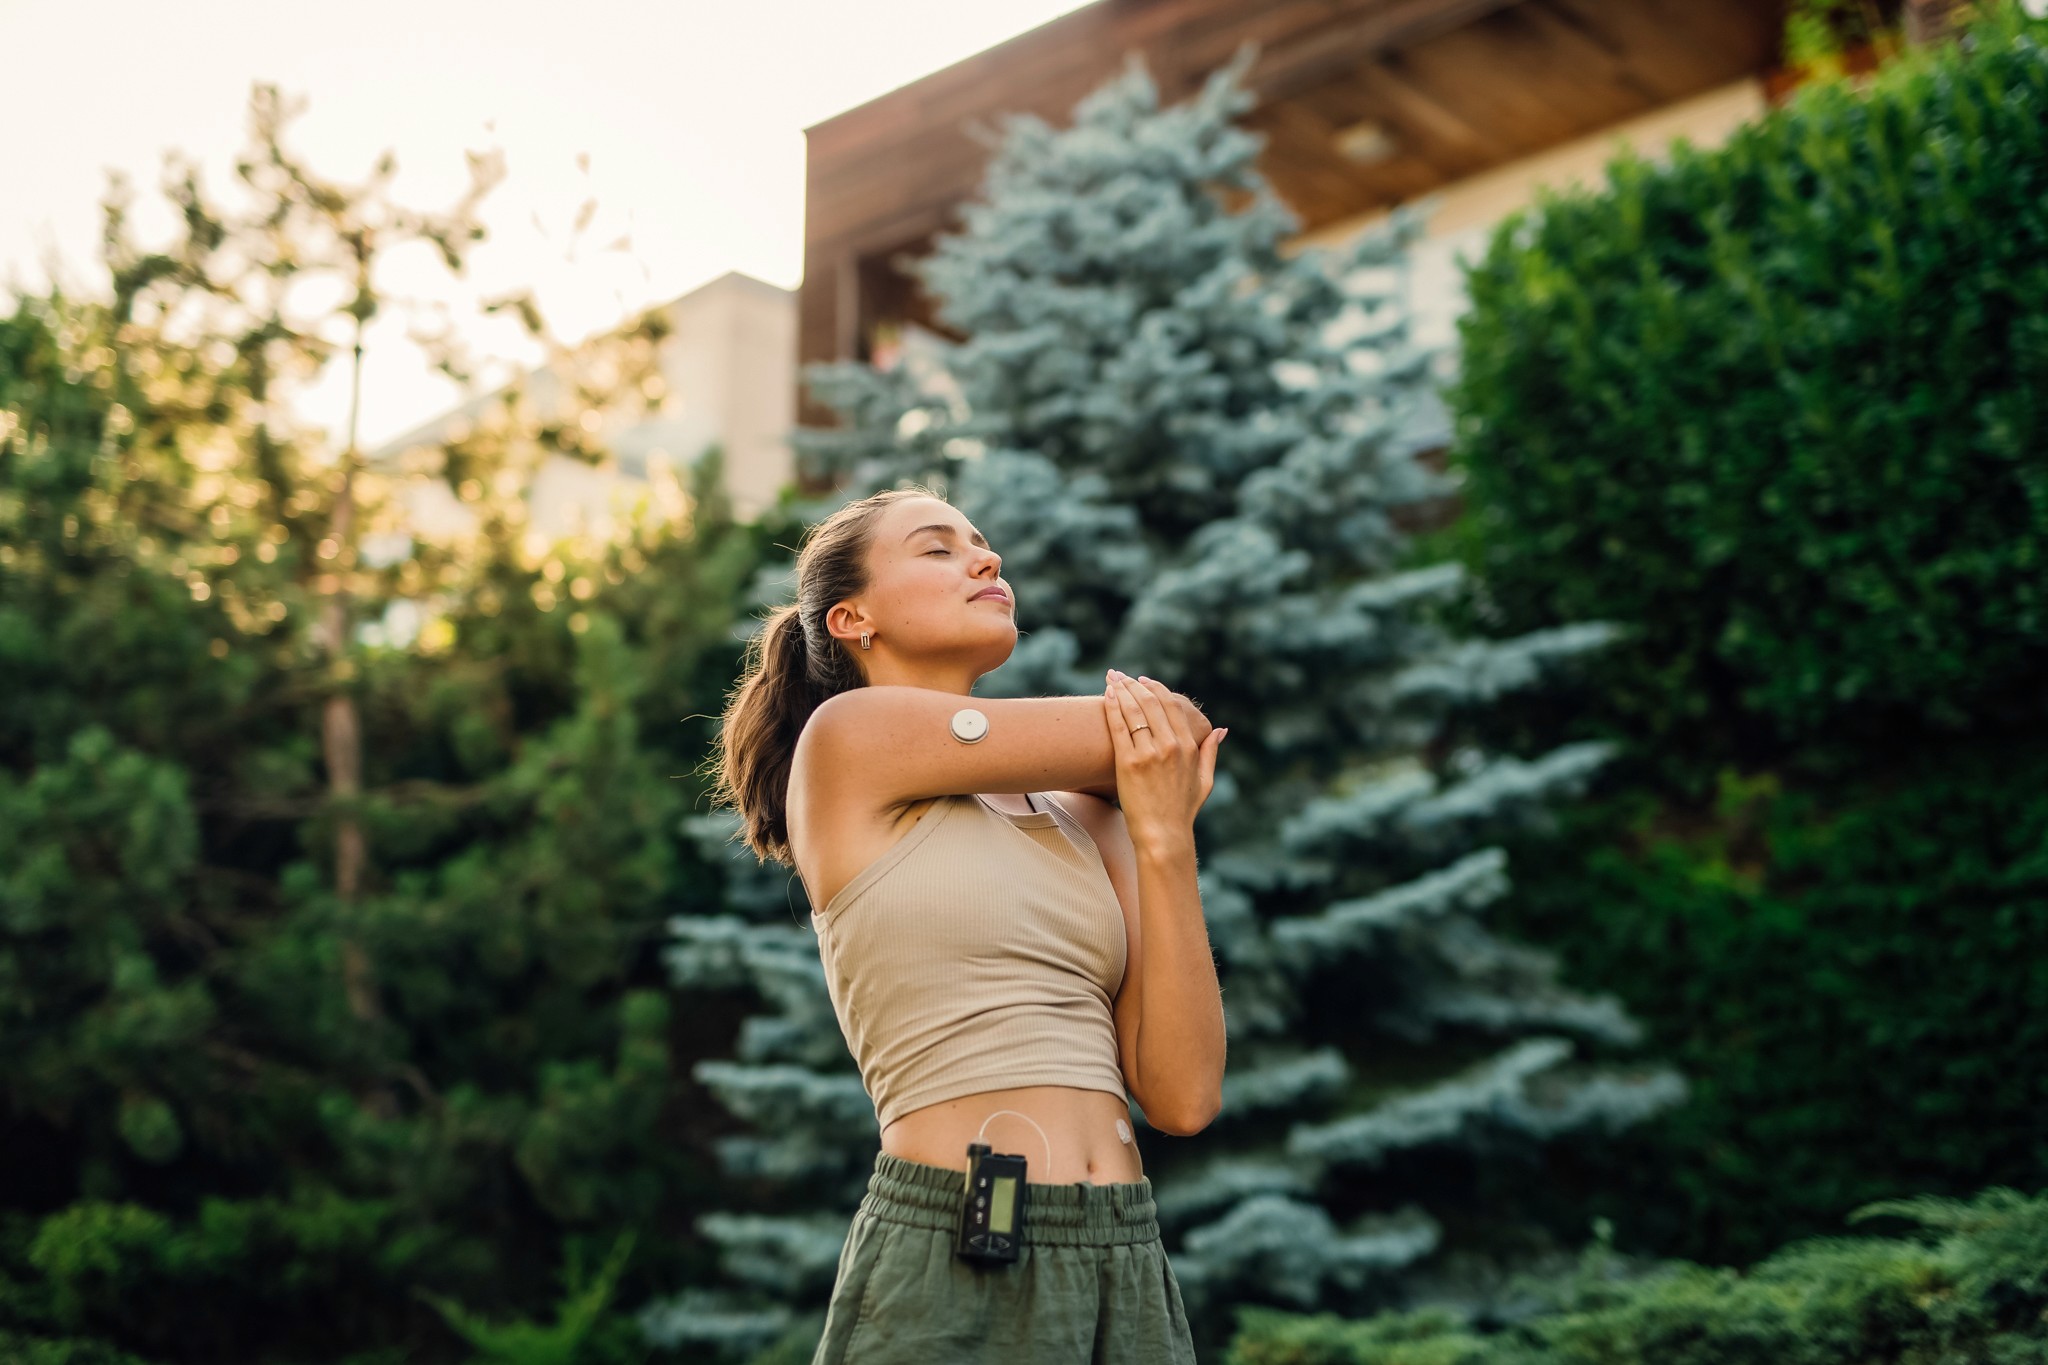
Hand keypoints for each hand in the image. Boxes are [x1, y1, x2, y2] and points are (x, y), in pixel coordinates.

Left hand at [1103, 669, 1226, 850]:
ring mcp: (1149, 754)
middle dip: (1133, 684)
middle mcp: (1170, 746)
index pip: (1171, 705)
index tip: (1143, 680)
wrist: (1163, 835)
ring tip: (1111, 679)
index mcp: (1189, 746)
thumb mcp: (1205, 780)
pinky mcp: (1129, 764)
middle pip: (1150, 703)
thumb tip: (1221, 730)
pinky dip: (1112, 709)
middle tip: (1120, 674)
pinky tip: (1106, 696)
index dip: (1155, 688)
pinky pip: (1119, 728)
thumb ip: (1210, 752)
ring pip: (1133, 711)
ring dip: (1121, 691)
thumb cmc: (1183, 810)